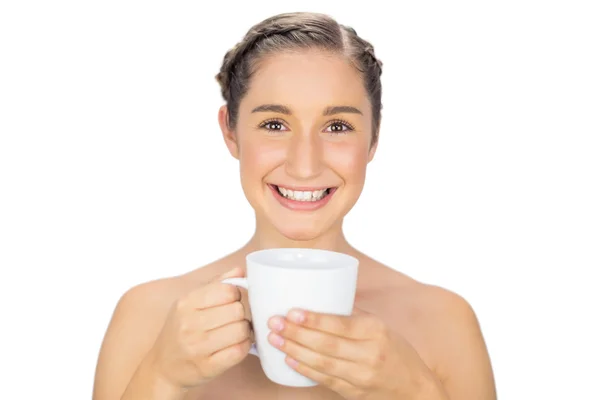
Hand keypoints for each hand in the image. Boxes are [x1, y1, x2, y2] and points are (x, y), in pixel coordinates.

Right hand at [149, 267, 252, 388]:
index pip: (227, 290)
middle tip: (235, 319)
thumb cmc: (180, 331)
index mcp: (186, 303)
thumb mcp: (190, 303)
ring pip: (241, 330)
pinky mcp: (207, 367)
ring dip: (245, 331)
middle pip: (237, 310)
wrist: (162, 368)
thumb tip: (240, 271)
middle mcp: (189, 324)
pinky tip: (236, 345)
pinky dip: (243, 346)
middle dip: (241, 314)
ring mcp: (197, 347)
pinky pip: (239, 351)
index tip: (231, 301)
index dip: (236, 295)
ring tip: (237, 332)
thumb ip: (216, 284)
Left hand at [267, 308, 439, 398]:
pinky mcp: (353, 392)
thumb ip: (353, 314)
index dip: (314, 320)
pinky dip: (304, 369)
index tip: (292, 312)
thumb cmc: (396, 352)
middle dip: (296, 333)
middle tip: (275, 323)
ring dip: (294, 350)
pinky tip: (289, 359)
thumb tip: (320, 294)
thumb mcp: (381, 327)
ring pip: (321, 363)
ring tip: (275, 339)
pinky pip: (324, 379)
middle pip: (326, 344)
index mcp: (376, 331)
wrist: (414, 389)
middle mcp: (369, 354)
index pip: (341, 325)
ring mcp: (360, 376)